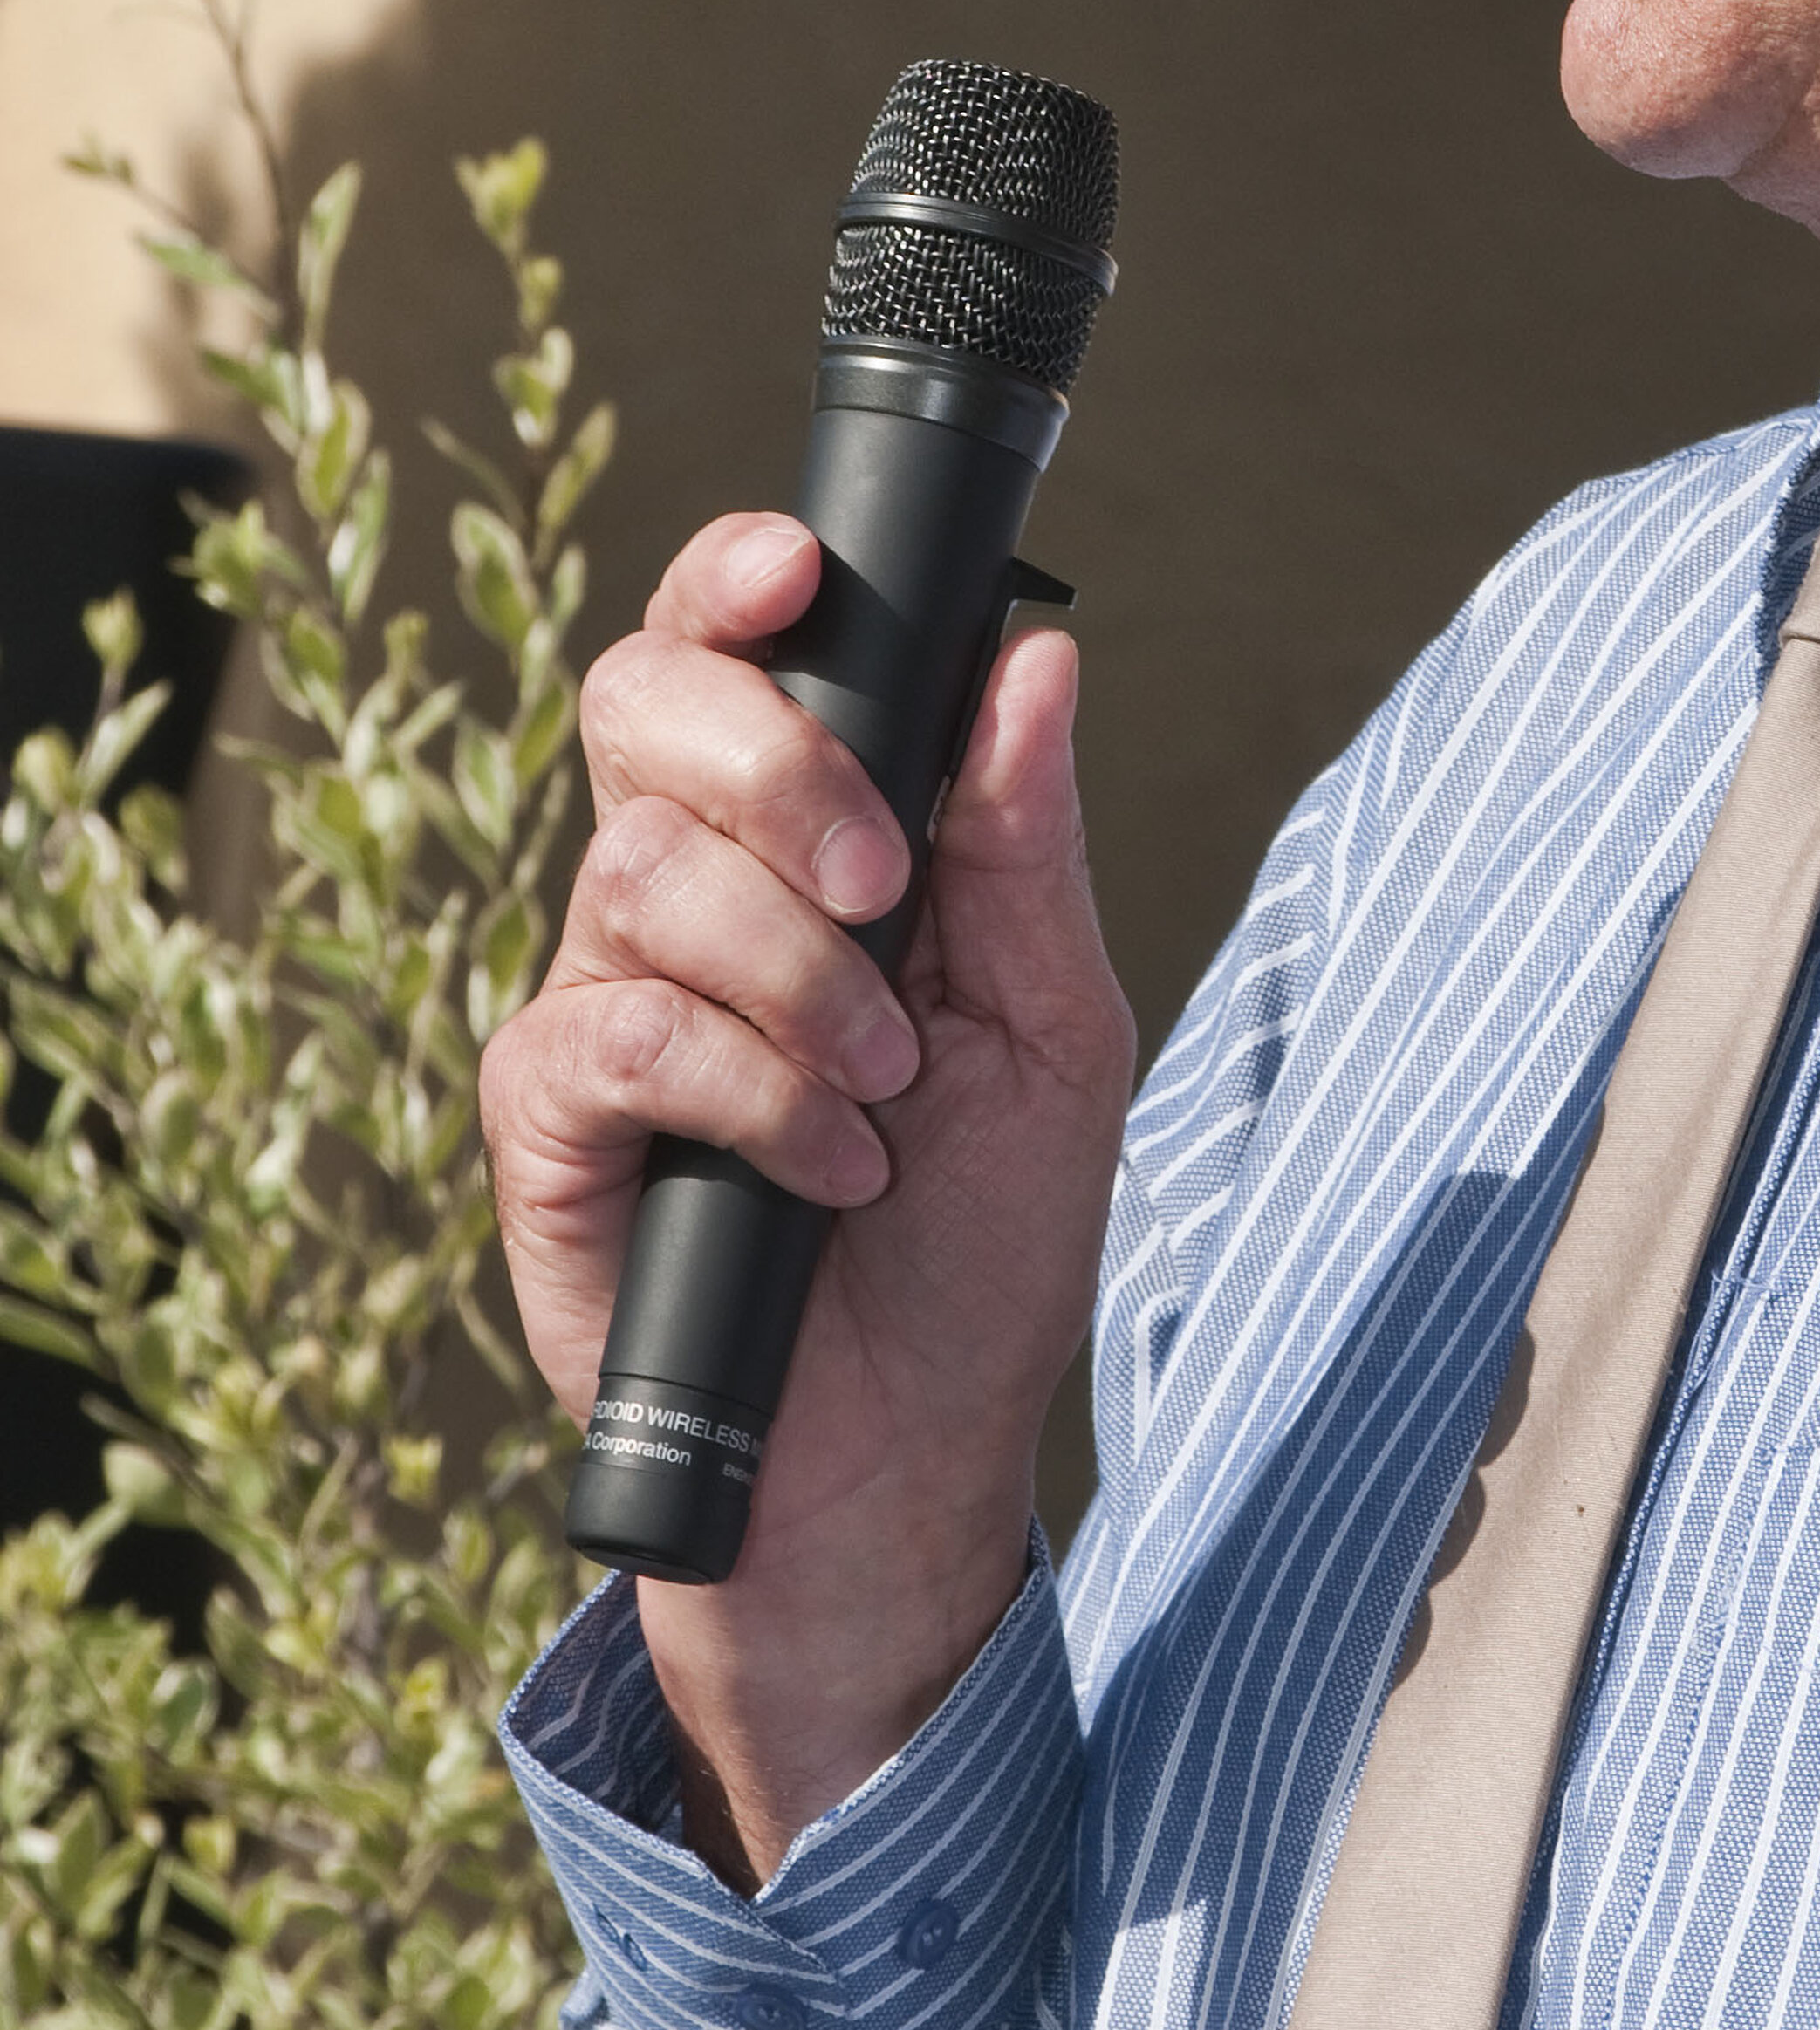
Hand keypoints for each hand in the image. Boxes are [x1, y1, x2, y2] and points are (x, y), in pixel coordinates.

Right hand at [480, 514, 1137, 1874]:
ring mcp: (600, 1004)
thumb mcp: (1057, 1029)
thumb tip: (1034, 659)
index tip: (798, 572)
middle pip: (637, 705)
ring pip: (639, 874)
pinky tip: (826, 1168)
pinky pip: (612, 1035)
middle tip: (882, 885)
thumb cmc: (981, 1238)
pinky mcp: (551, 1127)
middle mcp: (680, 896)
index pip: (726, 654)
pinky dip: (747, 1093)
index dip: (735, 584)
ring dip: (800, 983)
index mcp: (801, 843)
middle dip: (773, 767)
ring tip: (889, 1093)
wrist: (911, 1457)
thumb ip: (1028, 846)